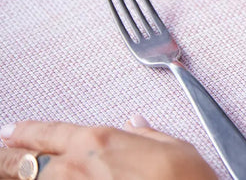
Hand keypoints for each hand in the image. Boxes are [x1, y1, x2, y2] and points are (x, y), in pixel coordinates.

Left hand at [0, 116, 216, 179]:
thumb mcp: (175, 146)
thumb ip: (147, 135)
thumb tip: (137, 124)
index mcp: (99, 141)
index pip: (48, 133)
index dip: (24, 132)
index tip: (10, 132)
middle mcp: (74, 167)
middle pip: (21, 162)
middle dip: (5, 158)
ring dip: (15, 176)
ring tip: (6, 171)